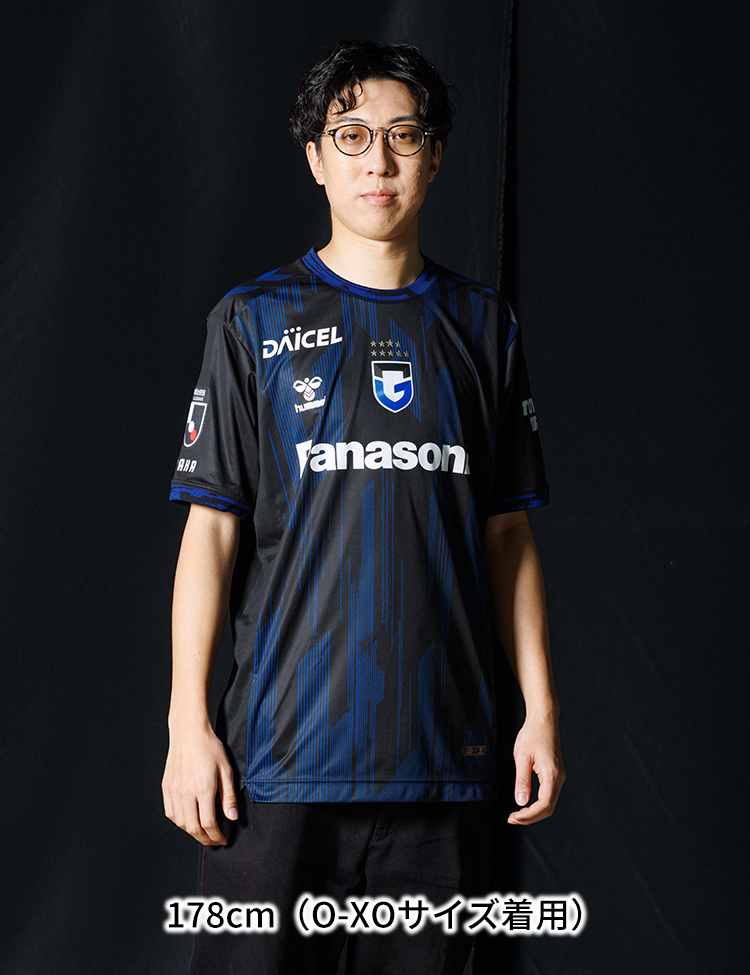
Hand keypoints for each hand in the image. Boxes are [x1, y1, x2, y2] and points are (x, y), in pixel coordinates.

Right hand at [162, 723, 238, 844]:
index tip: (223, 839)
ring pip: (180, 823)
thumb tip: (232, 817)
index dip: (217, 836)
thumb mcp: (226, 769)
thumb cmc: (209, 747)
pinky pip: (170, 812)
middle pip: (193, 827)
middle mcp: (186, 792)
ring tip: (202, 832)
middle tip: (214, 841)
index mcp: (203, 788)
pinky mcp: (166, 787)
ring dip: (192, 832)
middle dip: (205, 839)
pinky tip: (188, 820)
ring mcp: (174, 790)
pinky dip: (179, 821)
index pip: (209, 823)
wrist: (189, 732)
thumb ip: (229, 796)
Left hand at [508, 713, 564, 824]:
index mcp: (552, 774)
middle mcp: (559, 778)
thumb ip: (522, 780)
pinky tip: (526, 804)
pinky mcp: (555, 774)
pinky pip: (548, 794)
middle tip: (513, 819)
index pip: (544, 805)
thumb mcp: (522, 757)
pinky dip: (538, 803)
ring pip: (549, 803)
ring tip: (517, 814)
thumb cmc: (533, 734)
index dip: (529, 815)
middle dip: (531, 817)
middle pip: (548, 808)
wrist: (544, 719)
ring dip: (534, 812)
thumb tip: (521, 802)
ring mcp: (559, 776)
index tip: (514, 817)